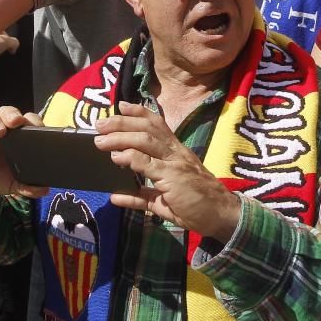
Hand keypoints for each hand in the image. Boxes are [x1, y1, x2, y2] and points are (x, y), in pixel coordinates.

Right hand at [0, 107, 48, 210]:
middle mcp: (2, 128)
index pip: (28, 120)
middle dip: (13, 114)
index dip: (33, 121)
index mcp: (18, 135)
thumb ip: (28, 186)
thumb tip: (44, 190)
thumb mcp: (14, 183)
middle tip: (16, 122)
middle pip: (7, 112)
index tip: (40, 129)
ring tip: (0, 132)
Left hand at [96, 102, 240, 240]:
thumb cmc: (196, 205)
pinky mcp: (173, 177)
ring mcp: (175, 163)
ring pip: (146, 141)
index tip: (120, 106)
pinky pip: (148, 163)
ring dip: (121, 138)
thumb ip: (140, 196)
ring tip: (101, 141)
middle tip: (100, 124)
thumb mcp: (163, 200)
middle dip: (122, 123)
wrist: (220, 214)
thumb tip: (115, 196)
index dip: (138, 113)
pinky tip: (117, 158)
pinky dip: (130, 158)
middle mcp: (176, 152)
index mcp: (176, 152)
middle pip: (148, 128)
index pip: (157, 124)